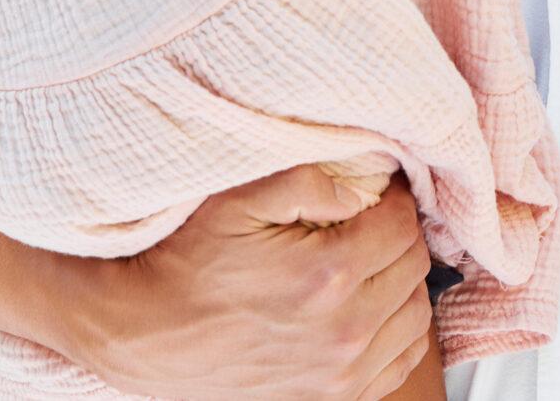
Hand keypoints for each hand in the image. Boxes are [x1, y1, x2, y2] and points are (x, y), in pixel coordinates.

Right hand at [67, 166, 433, 400]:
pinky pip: (401, 361)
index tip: (374, 193)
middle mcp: (343, 330)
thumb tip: (363, 185)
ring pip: (416, 313)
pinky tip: (373, 306)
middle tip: (370, 222)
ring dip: (402, 281)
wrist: (143, 333)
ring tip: (371, 262)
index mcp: (327, 275)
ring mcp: (340, 373)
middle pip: (414, 265)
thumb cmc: (186, 264)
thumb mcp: (238, 199)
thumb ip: (308, 180)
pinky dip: (399, 330)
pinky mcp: (332, 398)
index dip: (391, 199)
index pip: (402, 223)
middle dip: (398, 235)